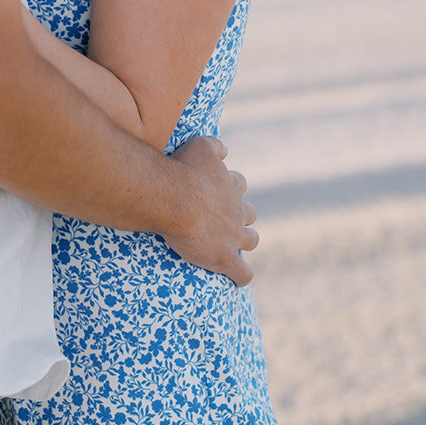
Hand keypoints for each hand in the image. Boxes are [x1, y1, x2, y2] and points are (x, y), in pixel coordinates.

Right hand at [162, 135, 258, 287]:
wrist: (175, 199)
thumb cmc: (184, 170)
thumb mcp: (201, 146)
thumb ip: (216, 145)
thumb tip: (226, 149)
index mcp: (231, 186)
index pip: (238, 185)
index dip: (229, 188)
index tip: (217, 191)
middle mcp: (237, 211)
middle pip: (249, 213)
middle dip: (241, 215)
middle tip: (223, 218)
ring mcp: (234, 236)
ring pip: (250, 240)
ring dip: (245, 241)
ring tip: (232, 245)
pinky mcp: (226, 259)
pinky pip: (242, 273)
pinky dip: (242, 276)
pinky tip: (238, 280)